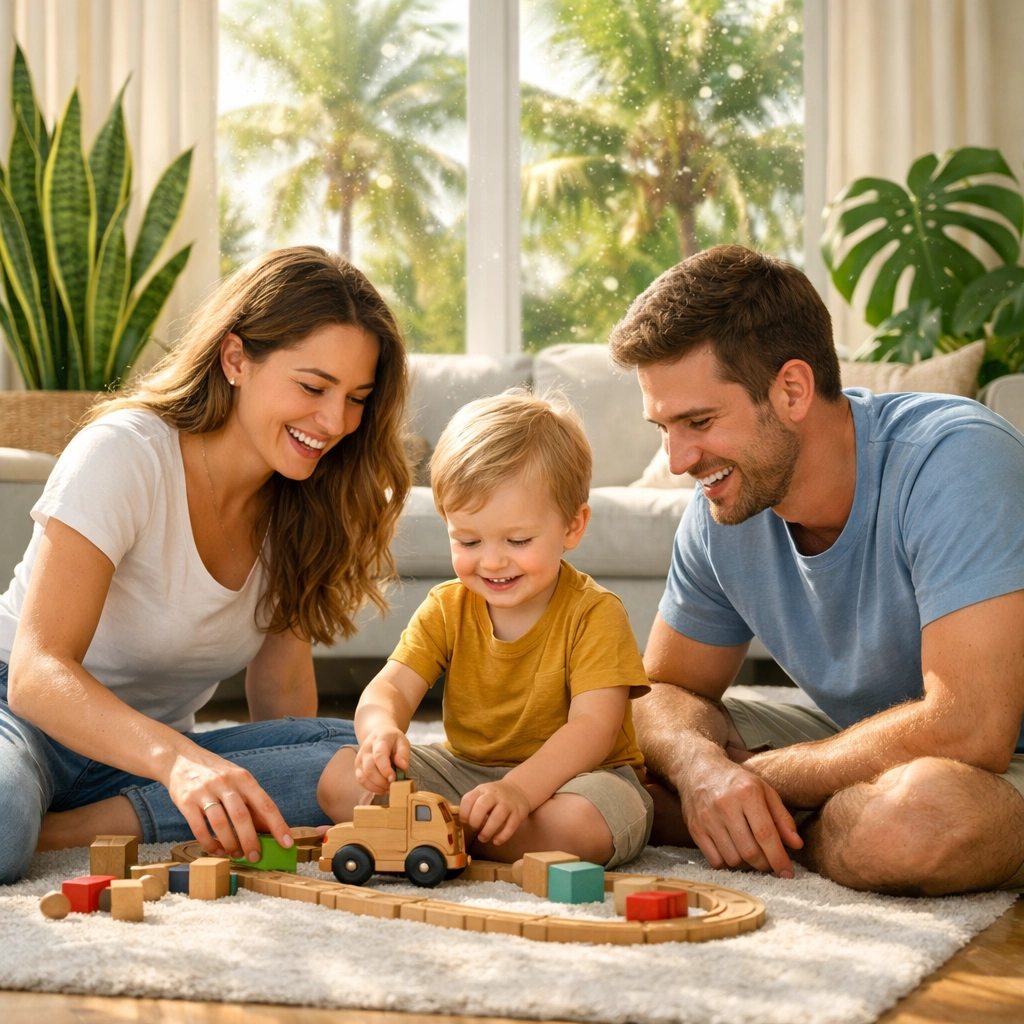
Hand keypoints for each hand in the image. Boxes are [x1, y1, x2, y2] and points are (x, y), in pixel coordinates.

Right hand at [166, 747, 291, 862]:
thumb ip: (250, 801)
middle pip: (242, 816)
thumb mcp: (237, 779)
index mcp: (243, 778)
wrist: (180, 759)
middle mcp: (225, 783)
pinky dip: (210, 843)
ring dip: (230, 844)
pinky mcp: (186, 801)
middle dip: (251, 840)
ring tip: (236, 854)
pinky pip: (199, 828)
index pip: (265, 803)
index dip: (278, 825)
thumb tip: (268, 829)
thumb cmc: (215, 772)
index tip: (287, 842)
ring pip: (221, 824)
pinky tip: (217, 850)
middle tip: (256, 857)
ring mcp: (204, 791)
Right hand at [353, 726, 409, 794]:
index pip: (379, 755)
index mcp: (379, 740)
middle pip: (369, 768)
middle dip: (382, 781)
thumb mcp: (402, 741)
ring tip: (389, 788)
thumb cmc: (392, 740)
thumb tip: (403, 766)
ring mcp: (360, 758)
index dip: (385, 769)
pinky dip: (371, 788)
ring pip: (363, 776)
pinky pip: (361, 780)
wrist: (378, 733)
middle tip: (394, 785)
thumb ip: (403, 753)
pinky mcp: (357, 767)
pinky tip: (381, 789)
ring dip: (377, 786)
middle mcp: (366, 749)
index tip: (393, 778)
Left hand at [460, 779, 531, 845]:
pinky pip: (511, 826)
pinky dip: (503, 836)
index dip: (463, 813)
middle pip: (482, 806)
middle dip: (475, 821)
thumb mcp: (482, 794)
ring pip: (498, 816)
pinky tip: (496, 841)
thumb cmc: (494, 797)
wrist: (518, 789)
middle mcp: (494, 795)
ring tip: (483, 838)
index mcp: (482, 790)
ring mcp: (507, 804)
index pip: (468, 799)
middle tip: (475, 828)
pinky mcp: (518, 814)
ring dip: (488, 830)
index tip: (465, 821)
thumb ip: (472, 805)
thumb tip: (461, 823)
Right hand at [677, 751, 801, 876]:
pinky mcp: (695, 829)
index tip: (787, 873)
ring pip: (733, 859)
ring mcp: (707, 818)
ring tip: (752, 854)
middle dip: (765, 864)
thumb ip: (782, 818)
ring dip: (747, 865)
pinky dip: (728, 864)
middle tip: (770, 862)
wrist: (698, 770)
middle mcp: (724, 805)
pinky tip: (734, 852)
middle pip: (750, 851)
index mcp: (746, 792)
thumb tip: (797, 845)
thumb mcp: (764, 791)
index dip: (779, 858)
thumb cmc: (737, 782)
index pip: (765, 834)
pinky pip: (715, 861)